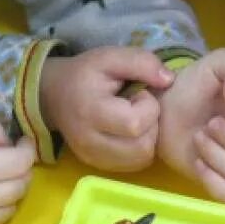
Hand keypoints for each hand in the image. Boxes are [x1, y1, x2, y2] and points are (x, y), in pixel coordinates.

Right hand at [40, 48, 173, 171]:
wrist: (55, 95)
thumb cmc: (85, 74)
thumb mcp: (110, 57)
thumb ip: (142, 62)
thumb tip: (169, 80)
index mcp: (91, 111)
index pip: (136, 123)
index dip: (148, 106)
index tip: (138, 93)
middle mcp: (90, 142)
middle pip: (143, 147)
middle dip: (151, 124)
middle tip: (138, 107)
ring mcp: (94, 158)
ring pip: (142, 159)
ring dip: (148, 138)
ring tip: (135, 119)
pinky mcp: (99, 166)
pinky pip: (135, 165)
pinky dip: (140, 148)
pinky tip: (131, 132)